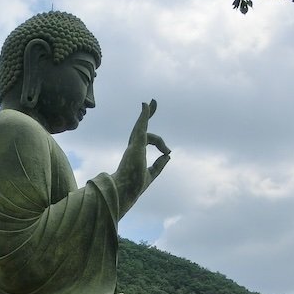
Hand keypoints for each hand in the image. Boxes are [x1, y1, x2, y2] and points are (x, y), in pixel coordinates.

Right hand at [114, 99, 168, 213]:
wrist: (125, 191)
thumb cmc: (134, 186)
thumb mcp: (151, 174)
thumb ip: (158, 165)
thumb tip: (168, 156)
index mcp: (135, 154)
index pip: (146, 141)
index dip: (158, 142)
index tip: (168, 152)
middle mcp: (133, 147)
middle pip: (140, 128)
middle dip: (146, 115)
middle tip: (152, 103)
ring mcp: (134, 145)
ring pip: (141, 126)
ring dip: (147, 113)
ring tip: (153, 102)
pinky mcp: (136, 144)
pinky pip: (141, 126)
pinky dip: (144, 115)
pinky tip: (147, 105)